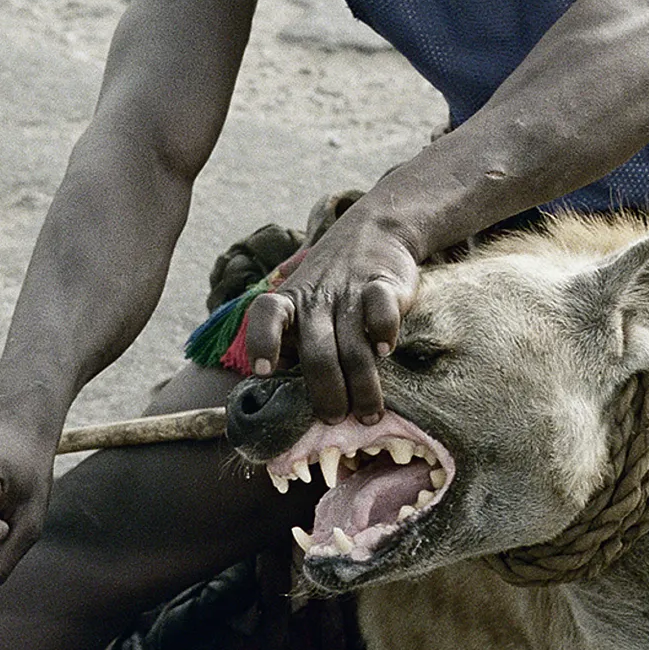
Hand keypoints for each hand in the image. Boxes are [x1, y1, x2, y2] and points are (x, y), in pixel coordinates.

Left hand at [233, 206, 424, 419]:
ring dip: (362, 385)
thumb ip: (292, 339)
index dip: (262, 341)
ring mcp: (349, 291)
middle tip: (334, 419)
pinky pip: (380, 310)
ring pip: (352, 346)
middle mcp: (316, 298)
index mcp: (289, 302)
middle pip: (317, 354)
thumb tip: (279, 390)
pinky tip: (386, 351)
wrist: (376, 229)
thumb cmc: (332, 284)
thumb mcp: (303, 302)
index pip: (266, 315)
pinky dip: (383, 332)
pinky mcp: (382, 284)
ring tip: (368, 414)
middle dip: (327, 394)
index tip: (262, 370)